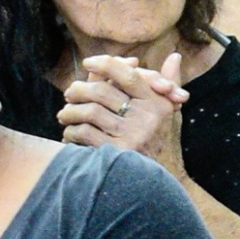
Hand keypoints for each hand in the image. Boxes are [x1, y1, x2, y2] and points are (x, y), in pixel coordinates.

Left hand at [59, 50, 186, 170]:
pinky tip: (70, 133)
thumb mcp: (161, 110)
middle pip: (103, 91)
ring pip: (90, 112)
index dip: (106, 63)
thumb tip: (175, 56)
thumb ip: (163, 82)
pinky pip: (85, 133)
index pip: (128, 75)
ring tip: (65, 114)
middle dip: (79, 90)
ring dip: (71, 112)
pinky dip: (72, 132)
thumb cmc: (152, 139)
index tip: (88, 62)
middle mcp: (148, 119)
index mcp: (157, 103)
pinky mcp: (116, 153)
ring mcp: (132, 137)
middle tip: (69, 94)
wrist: (149, 182)